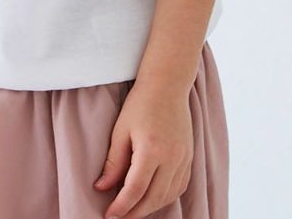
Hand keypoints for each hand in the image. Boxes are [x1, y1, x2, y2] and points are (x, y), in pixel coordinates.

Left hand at [93, 79, 193, 218]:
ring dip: (150, 207)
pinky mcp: (189, 157)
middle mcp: (171, 158)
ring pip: (168, 196)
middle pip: (153, 199)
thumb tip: (101, 188)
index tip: (109, 216)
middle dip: (135, 213)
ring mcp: (183, 159)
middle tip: (119, 218)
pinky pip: (179, 187)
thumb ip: (113, 162)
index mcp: (151, 149)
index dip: (121, 207)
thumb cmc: (140, 103)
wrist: (167, 85)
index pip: (135, 190)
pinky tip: (153, 197)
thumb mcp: (120, 130)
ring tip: (133, 210)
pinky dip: (165, 197)